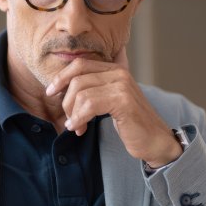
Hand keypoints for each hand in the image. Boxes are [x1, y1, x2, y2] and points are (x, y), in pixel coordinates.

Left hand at [45, 48, 182, 166]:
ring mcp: (122, 86)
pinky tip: (79, 128)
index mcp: (115, 70)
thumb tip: (61, 87)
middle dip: (66, 102)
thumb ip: (93, 90)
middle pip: (77, 79)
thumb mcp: (109, 102)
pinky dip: (79, 118)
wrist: (155, 141)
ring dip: (73, 113)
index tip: (50, 92)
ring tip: (76, 127)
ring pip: (81, 93)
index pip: (80, 64)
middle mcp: (119, 73)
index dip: (61, 77)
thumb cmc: (131, 124)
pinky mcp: (123, 101)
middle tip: (69, 120)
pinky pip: (89, 105)